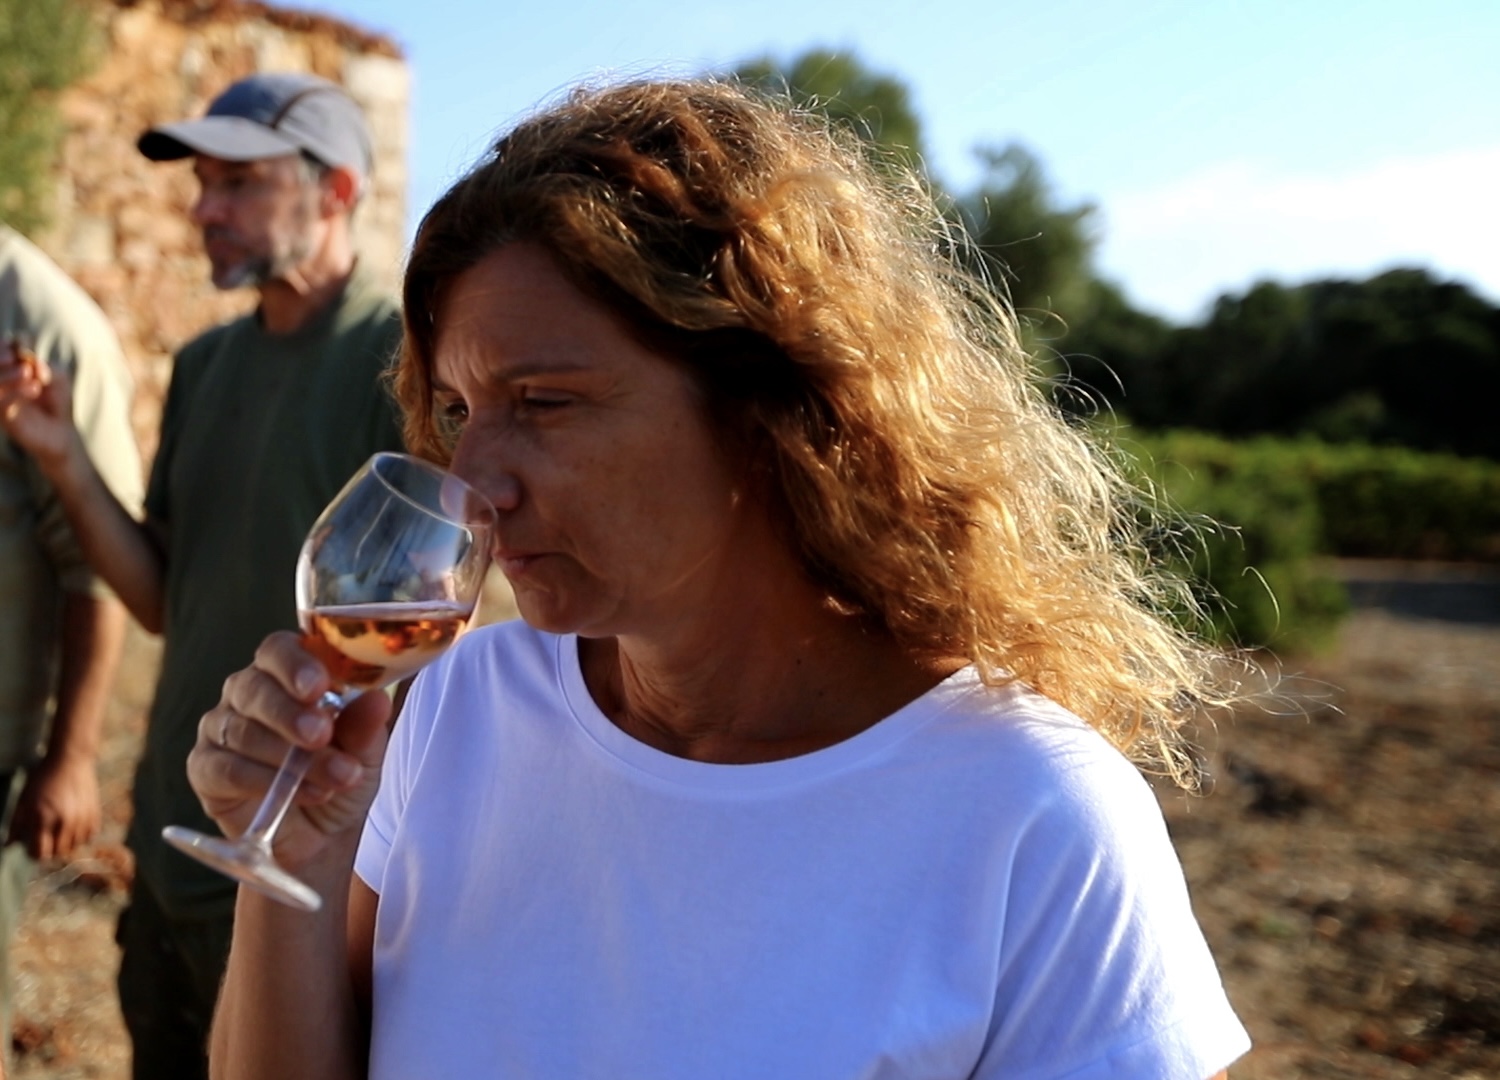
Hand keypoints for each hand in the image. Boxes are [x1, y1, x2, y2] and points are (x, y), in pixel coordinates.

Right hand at [0, 340, 78, 474]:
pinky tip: (34, 389)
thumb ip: (46, 368)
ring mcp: (1, 399)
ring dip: (8, 374)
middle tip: (17, 358)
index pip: (1, 352)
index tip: (21, 343)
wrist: (62, 432)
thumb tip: (31, 364)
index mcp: (11, 369)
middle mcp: (2, 382)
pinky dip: (15, 392)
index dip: (5, 345)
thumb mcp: (58, 378)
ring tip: (28, 373)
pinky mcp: (4, 417)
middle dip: (0, 356)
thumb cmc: (59, 401)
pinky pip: (1, 403)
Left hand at [7, 752, 100, 860]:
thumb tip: (9, 844)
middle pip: (58, 853)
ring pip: (75, 847)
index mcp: (43, 818)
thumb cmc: (43, 778)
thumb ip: (16, 824)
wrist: (71, 759)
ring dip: (66, 844)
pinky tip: (74, 827)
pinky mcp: (94, 813)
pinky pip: (89, 836)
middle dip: (49, 850)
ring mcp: (82, 818)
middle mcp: (64, 821)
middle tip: (45, 840)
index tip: (31, 847)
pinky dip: (81, 836)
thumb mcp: (24, 799)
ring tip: (59, 833)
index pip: (39, 853)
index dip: (33, 853)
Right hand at [186, 631, 391, 869]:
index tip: (318, 686)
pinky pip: (226, 768)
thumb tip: (377, 699)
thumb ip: (365, 726)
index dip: (295, 664)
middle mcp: (246, 692)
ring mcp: (220, 728)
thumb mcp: (364, 752)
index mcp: (287, 673)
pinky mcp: (205, 768)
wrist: (321, 833)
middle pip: (254, 687)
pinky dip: (265, 781)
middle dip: (289, 713)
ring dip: (290, 758)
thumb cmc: (340, 773)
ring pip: (243, 732)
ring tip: (334, 778)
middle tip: (320, 734)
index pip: (279, 650)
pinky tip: (302, 794)